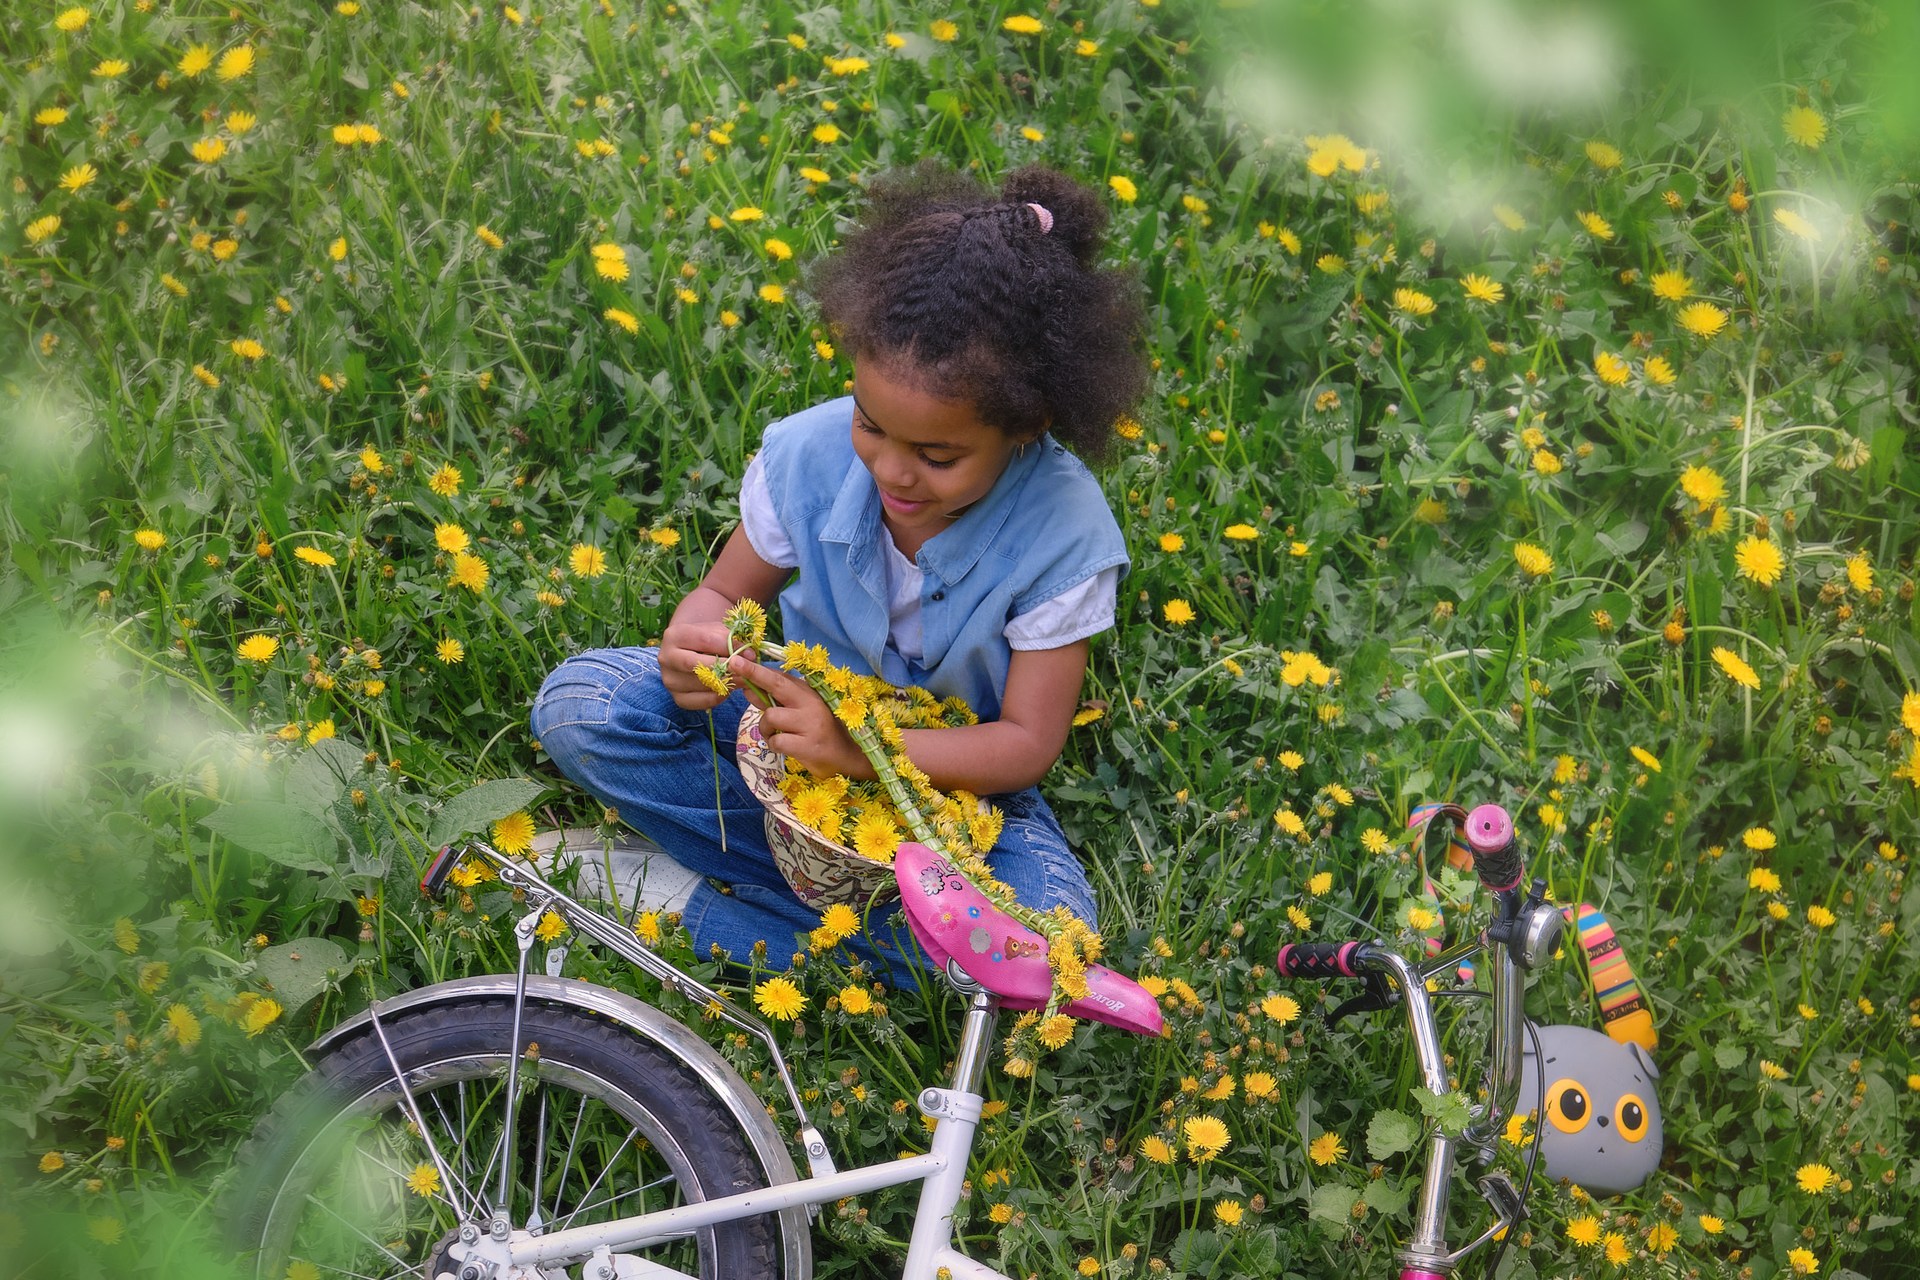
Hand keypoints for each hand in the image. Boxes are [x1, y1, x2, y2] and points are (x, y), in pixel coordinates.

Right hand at [658, 618, 749, 710]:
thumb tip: (749, 655)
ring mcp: (669, 680)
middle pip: (696, 665)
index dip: (729, 647)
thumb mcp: (717, 631)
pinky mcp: (677, 698)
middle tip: (745, 670)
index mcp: (674, 635)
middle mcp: (666, 658)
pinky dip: (718, 697)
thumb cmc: (706, 639)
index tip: (749, 653)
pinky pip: (700, 702)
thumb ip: (732, 639)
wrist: (691, 651)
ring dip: (725, 683)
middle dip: (724, 668)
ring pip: (699, 685)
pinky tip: (729, 689)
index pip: (704, 640)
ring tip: (743, 679)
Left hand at [729, 654, 869, 778]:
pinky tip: (785, 747)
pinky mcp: (807, 745)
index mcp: (809, 693)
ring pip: (770, 717)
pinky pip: (776, 741)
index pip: (779, 676)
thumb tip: (747, 689)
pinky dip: (774, 745)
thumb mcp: (800, 712)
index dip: (756, 668)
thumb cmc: (822, 732)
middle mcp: (810, 704)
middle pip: (776, 684)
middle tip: (735, 664)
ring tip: (776, 735)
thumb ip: (774, 701)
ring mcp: (809, 724)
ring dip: (765, 728)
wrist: (849, 757)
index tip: (738, 659)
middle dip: (753, 673)